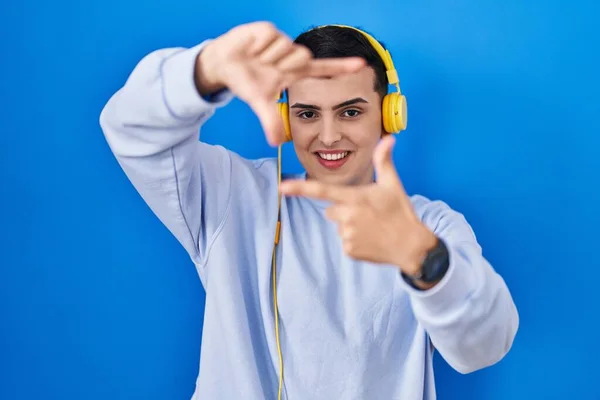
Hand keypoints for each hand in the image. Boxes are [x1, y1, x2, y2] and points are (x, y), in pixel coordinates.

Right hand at [194, 21, 365, 145]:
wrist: (223, 64)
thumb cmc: (246, 81)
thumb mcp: (259, 102)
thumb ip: (270, 121)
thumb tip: (275, 143)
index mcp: (294, 72)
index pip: (323, 69)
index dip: (342, 67)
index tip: (362, 65)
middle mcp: (291, 55)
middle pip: (303, 56)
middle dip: (286, 65)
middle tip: (270, 69)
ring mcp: (280, 41)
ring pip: (286, 47)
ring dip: (268, 57)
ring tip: (256, 59)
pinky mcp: (267, 29)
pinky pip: (270, 37)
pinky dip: (258, 46)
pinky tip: (251, 49)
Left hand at [279, 135, 437, 274]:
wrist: (411, 246)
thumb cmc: (401, 212)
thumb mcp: (393, 185)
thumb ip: (384, 161)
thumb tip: (389, 138)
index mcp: (356, 198)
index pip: (322, 191)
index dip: (300, 188)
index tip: (282, 187)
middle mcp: (348, 216)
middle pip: (331, 209)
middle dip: (345, 209)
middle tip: (368, 213)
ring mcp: (347, 235)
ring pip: (338, 225)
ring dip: (350, 225)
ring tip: (372, 227)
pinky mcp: (349, 250)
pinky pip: (344, 241)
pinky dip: (355, 241)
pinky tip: (371, 240)